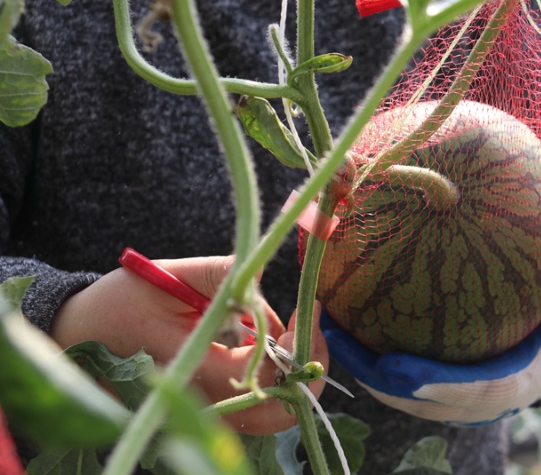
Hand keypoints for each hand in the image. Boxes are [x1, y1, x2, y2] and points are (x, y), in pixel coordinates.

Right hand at [50, 256, 327, 434]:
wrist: (75, 336)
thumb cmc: (118, 304)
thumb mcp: (170, 276)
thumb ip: (223, 277)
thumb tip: (265, 283)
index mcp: (196, 372)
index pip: (270, 375)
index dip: (298, 342)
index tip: (310, 307)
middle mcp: (203, 404)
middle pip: (278, 410)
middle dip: (306, 369)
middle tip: (312, 329)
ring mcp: (202, 415)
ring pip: (268, 415)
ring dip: (291, 376)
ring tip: (293, 334)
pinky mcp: (200, 412)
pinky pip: (249, 409)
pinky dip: (270, 383)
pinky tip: (268, 347)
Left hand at [321, 261, 540, 424]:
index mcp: (506, 384)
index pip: (464, 391)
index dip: (428, 383)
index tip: (393, 365)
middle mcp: (471, 402)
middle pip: (415, 398)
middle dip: (374, 376)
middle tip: (337, 338)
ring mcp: (447, 401)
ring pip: (395, 394)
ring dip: (358, 367)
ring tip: (324, 328)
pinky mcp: (431, 392)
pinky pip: (393, 382)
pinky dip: (365, 360)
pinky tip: (339, 325)